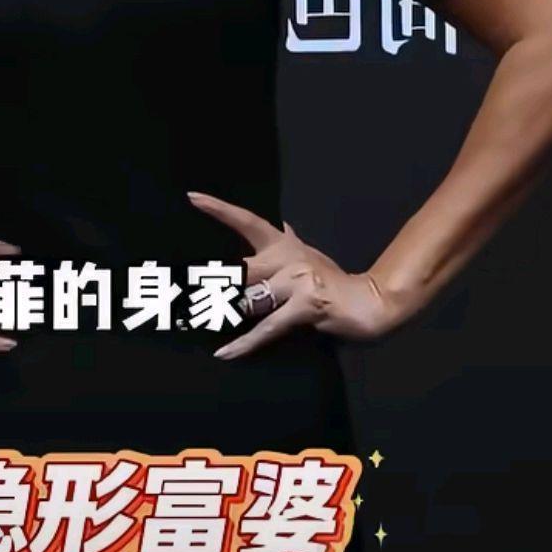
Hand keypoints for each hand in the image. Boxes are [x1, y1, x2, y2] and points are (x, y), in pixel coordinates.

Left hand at [186, 191, 399, 357]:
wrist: (370, 302)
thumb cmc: (334, 281)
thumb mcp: (309, 255)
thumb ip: (290, 241)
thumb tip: (281, 223)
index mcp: (284, 245)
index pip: (247, 222)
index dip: (220, 210)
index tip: (192, 198)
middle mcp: (287, 259)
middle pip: (240, 268)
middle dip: (213, 282)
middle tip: (181, 288)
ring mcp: (296, 282)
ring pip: (251, 298)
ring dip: (227, 313)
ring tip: (196, 322)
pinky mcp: (305, 307)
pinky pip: (267, 328)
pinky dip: (245, 344)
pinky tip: (225, 353)